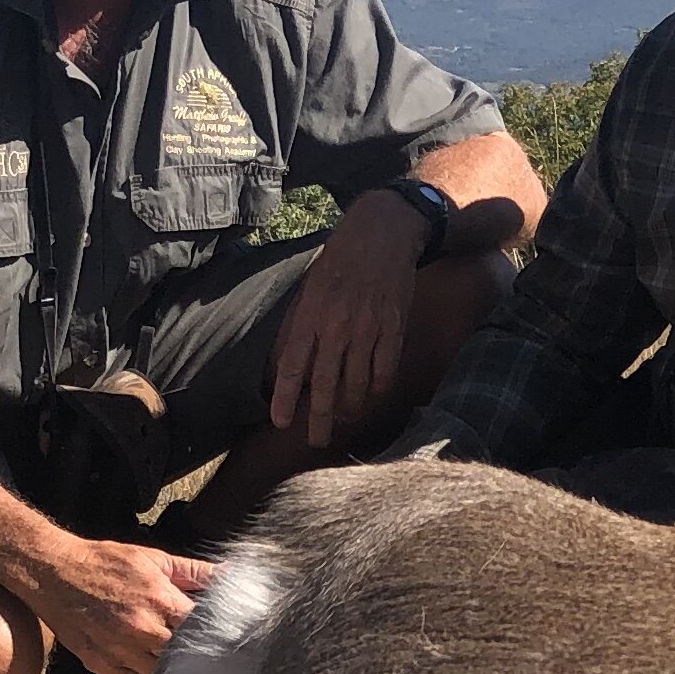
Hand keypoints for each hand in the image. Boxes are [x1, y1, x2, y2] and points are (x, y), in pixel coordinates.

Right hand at [23, 537, 214, 673]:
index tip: (231, 642)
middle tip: (216, 665)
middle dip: (200, 660)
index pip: (204, 629)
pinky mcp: (101, 665)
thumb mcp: (155, 560)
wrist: (54, 572)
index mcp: (160, 599)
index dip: (220, 637)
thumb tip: (233, 576)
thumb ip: (196, 571)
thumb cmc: (106, 564)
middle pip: (185, 658)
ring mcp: (120, 650)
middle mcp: (142, 629)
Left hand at [265, 190, 427, 446]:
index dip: (285, 397)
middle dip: (319, 419)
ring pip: (357, 384)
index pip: (292, 365)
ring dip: (349, 408)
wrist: (384, 232)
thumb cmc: (340, 259)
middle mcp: (337, 325)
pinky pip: (385, 371)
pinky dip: (377, 389)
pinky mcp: (394, 328)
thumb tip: (286, 364)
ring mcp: (368, 328)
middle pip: (325, 385)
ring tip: (343, 420)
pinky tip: (371, 398)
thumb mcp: (310, 287)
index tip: (280, 421)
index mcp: (311, 314)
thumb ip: (300, 325)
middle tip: (316, 440)